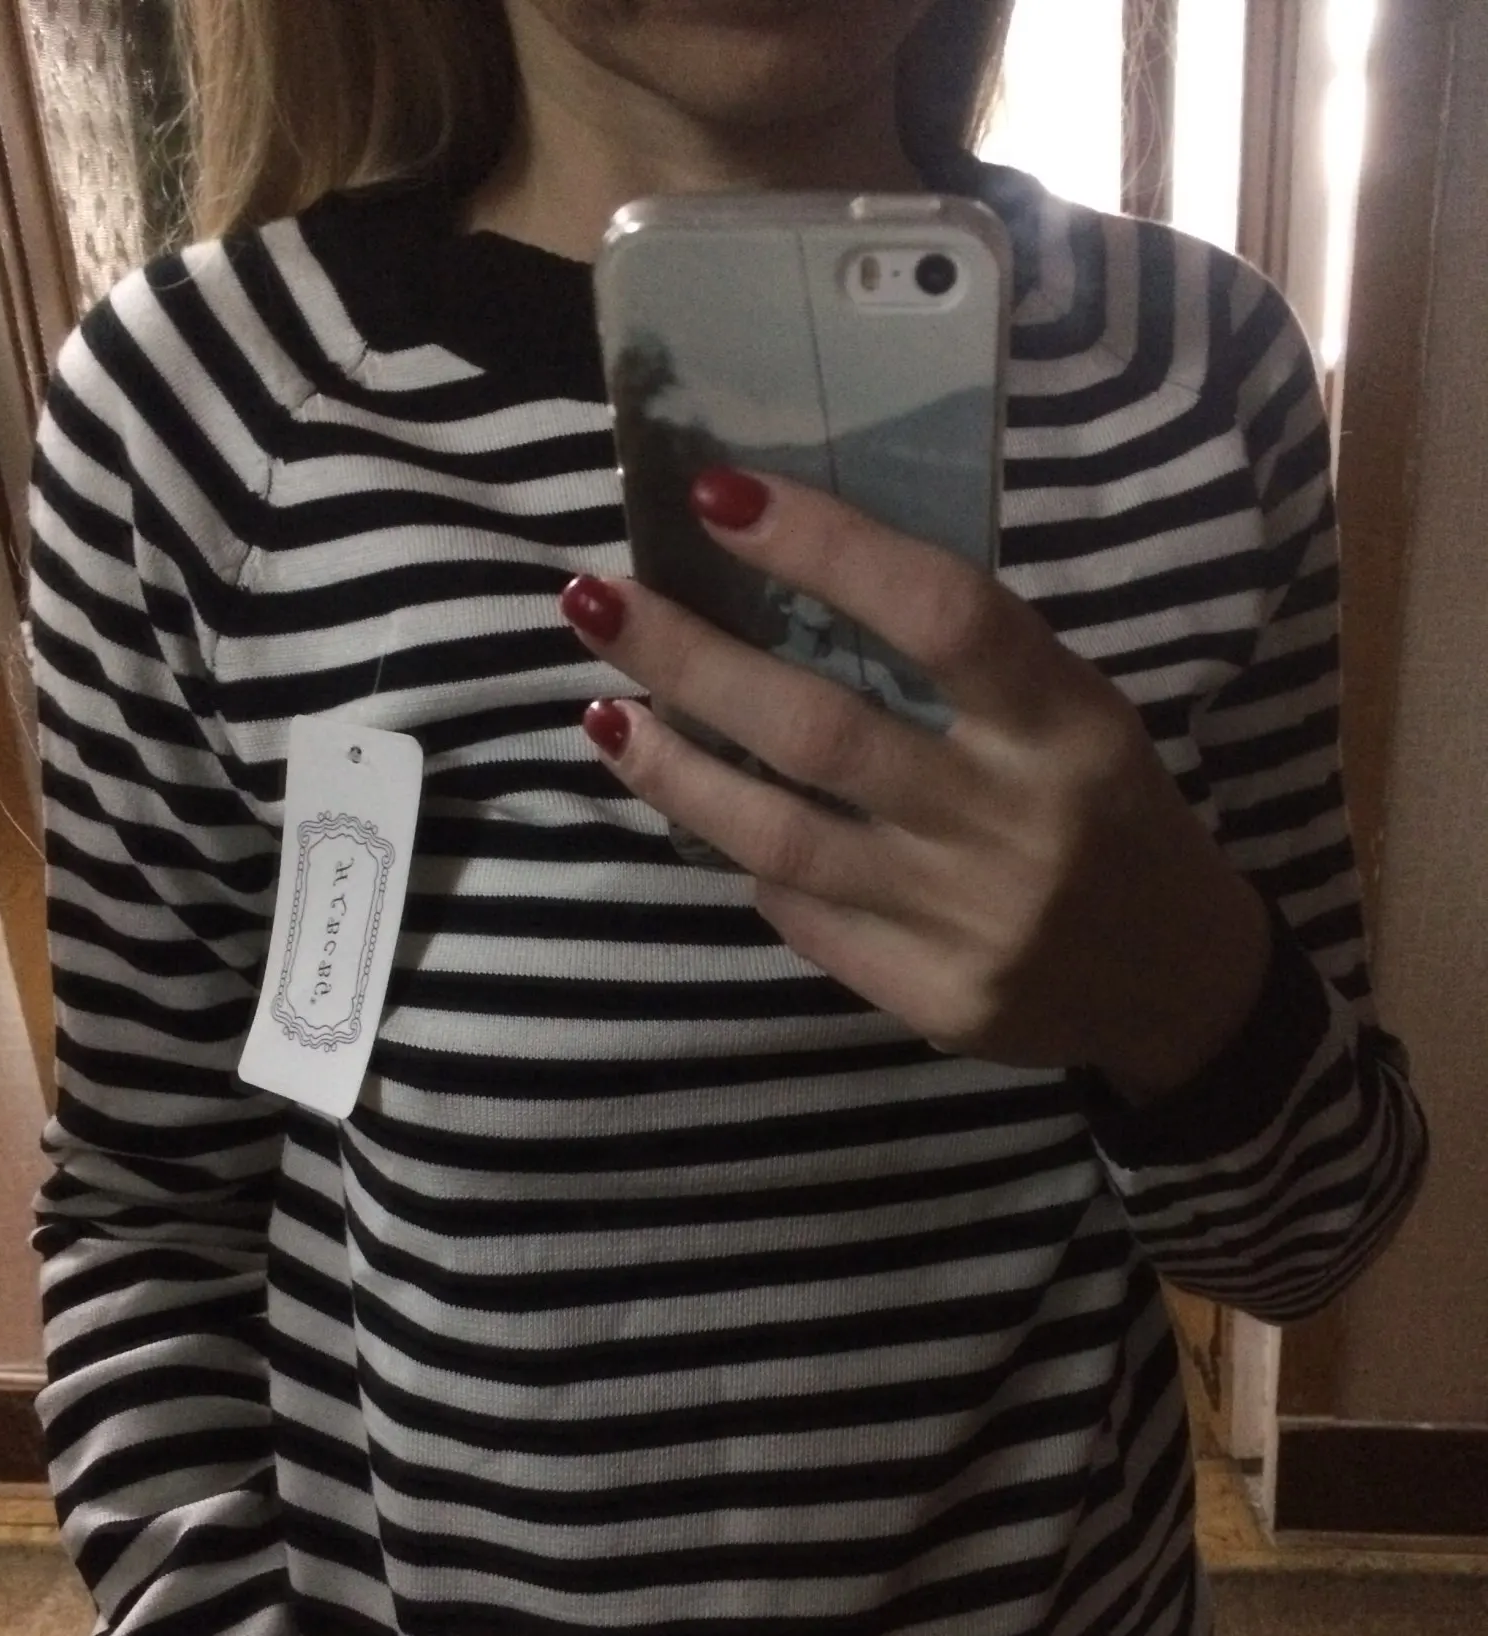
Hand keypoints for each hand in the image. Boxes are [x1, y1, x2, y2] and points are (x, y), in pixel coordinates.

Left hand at [566, 469, 1271, 1101]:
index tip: (717, 498)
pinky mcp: (932, 999)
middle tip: (596, 603)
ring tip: (604, 717)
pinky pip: (804, 918)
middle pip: (822, 730)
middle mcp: (1014, 821)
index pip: (942, 612)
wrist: (1177, 985)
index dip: (828, 547)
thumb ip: (962, 670)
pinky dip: (748, 861)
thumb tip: (781, 598)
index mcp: (1068, 723)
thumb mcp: (1076, 716)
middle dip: (690, 659)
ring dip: (674, 771)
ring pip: (781, 838)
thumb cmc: (1111, 813)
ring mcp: (968, 921)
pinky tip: (707, 817)